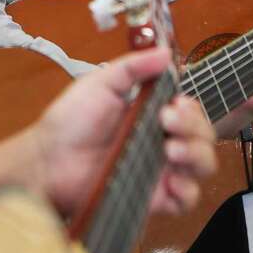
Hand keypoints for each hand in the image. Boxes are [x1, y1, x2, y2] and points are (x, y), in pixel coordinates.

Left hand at [35, 47, 215, 219]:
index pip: (191, 110)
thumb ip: (133, 67)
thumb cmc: (69, 121)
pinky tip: (172, 180)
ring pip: (203, 165)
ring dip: (197, 154)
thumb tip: (165, 51)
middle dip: (195, 126)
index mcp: (152, 114)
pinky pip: (186, 200)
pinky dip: (188, 190)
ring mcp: (159, 170)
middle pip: (203, 136)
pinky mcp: (153, 198)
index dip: (191, 107)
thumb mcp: (102, 84)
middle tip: (167, 120)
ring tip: (170, 150)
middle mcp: (161, 141)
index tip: (176, 102)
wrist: (48, 160)